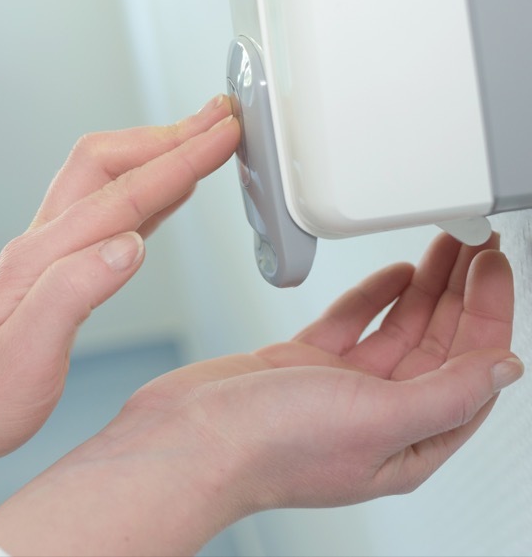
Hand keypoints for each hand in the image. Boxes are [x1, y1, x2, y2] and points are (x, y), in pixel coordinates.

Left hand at [0, 95, 240, 467]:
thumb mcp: (28, 354)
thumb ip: (75, 291)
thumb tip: (131, 243)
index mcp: (40, 257)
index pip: (121, 196)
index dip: (178, 162)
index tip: (222, 136)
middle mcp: (42, 244)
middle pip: (106, 163)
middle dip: (166, 137)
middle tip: (219, 120)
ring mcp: (47, 253)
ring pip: (104, 180)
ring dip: (155, 155)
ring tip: (202, 140)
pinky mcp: (54, 270)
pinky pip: (106, 212)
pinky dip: (145, 193)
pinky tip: (167, 195)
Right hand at [0, 233, 521, 555]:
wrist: (188, 440)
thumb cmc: (269, 446)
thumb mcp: (377, 418)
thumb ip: (446, 393)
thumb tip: (503, 369)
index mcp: (409, 440)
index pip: (471, 370)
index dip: (490, 315)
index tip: (496, 267)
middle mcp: (378, 415)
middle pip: (441, 344)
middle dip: (463, 292)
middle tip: (477, 242)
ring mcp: (338, 388)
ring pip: (400, 327)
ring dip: (427, 286)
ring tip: (447, 244)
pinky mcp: (300, 364)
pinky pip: (353, 322)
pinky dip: (376, 294)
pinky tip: (395, 271)